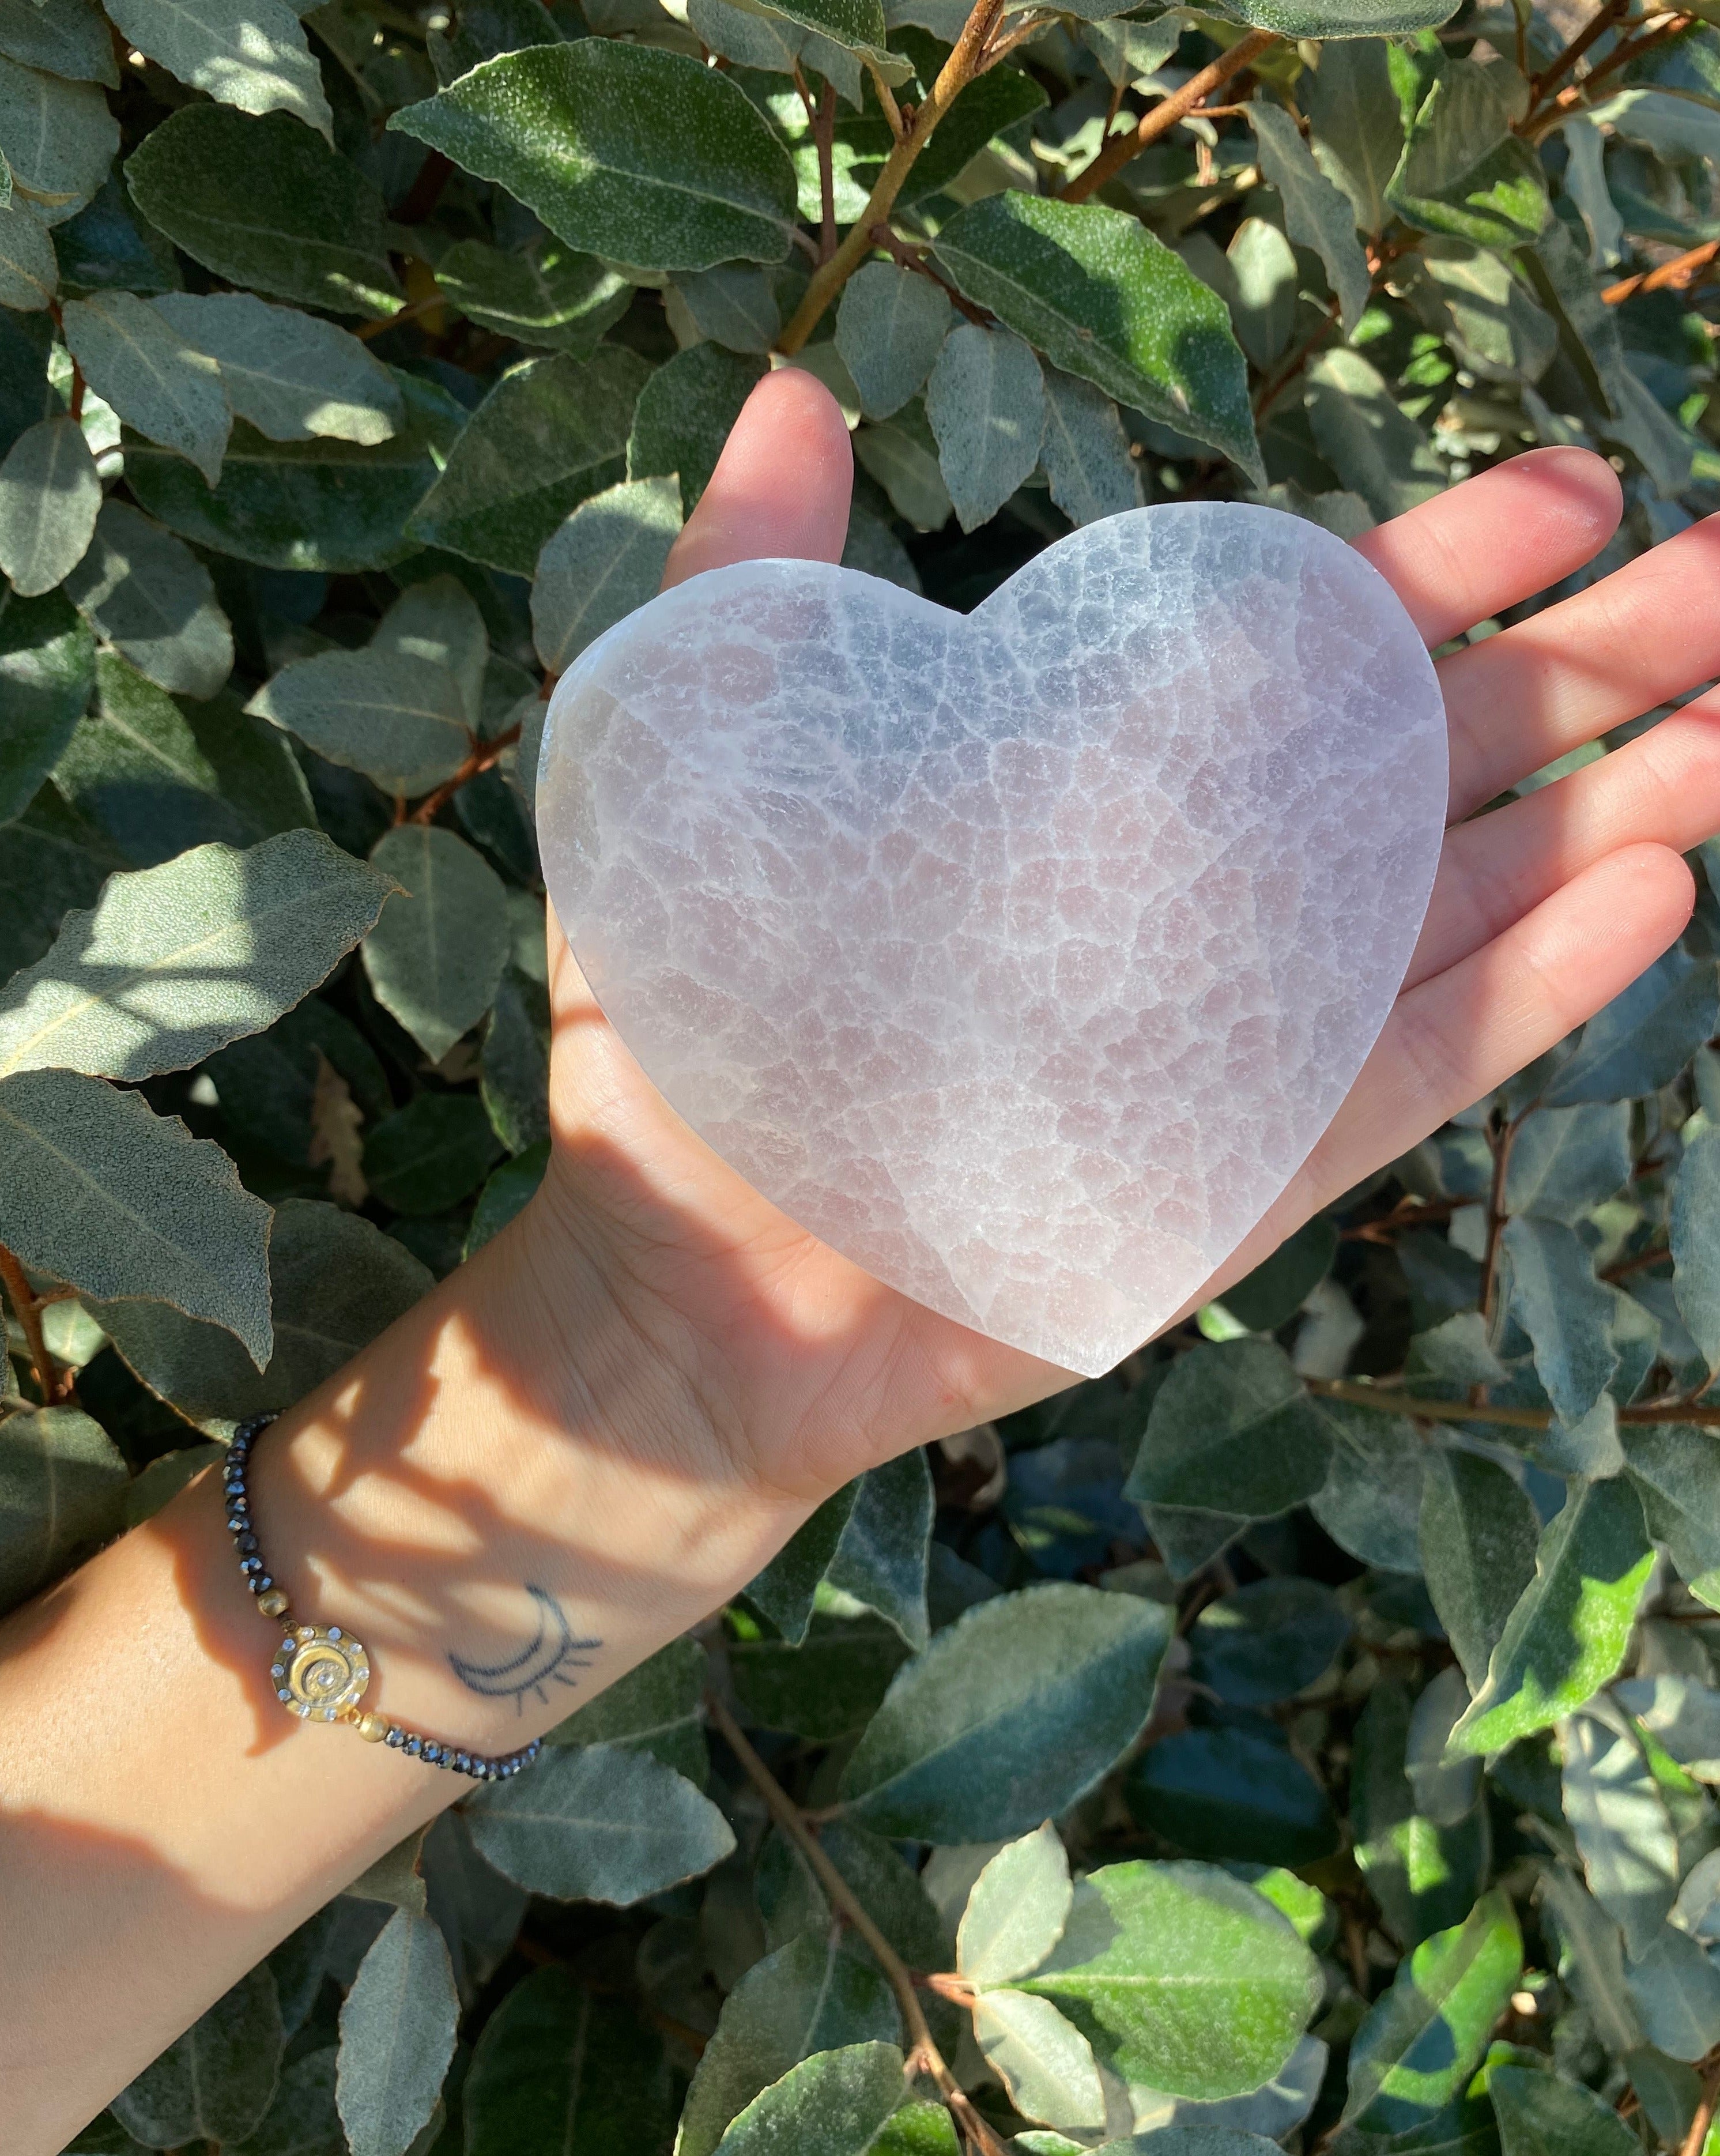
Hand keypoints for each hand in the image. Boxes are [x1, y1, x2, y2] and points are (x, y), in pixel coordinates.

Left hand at [527, 369, 1719, 1500]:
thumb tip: (798, 390)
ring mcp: (1236, 1037)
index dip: (1441, 565)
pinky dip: (1537, 986)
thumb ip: (757, 583)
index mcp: (1093, 787)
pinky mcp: (1242, 1167)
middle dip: (1591, 667)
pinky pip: (1413, 1065)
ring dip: (1613, 809)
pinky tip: (1654, 884)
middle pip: (1428, 760)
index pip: (1297, 654)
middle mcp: (1194, 902)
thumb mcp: (700, 766)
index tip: (1571, 487)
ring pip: (1464, 902)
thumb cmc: (684, 1024)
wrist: (680, 1276)